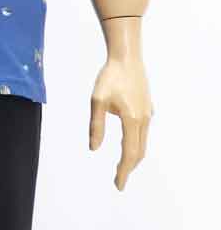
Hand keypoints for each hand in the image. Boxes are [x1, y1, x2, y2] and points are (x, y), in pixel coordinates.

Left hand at [89, 55, 153, 190]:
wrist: (127, 56)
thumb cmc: (110, 76)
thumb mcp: (97, 100)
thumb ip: (96, 125)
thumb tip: (94, 148)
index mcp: (132, 120)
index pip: (129, 154)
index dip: (123, 171)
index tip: (118, 185)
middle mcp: (144, 119)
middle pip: (139, 151)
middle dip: (129, 167)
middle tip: (119, 178)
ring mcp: (148, 112)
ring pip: (143, 141)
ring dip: (134, 155)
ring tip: (124, 164)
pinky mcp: (148, 106)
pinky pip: (144, 130)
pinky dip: (138, 142)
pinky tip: (131, 140)